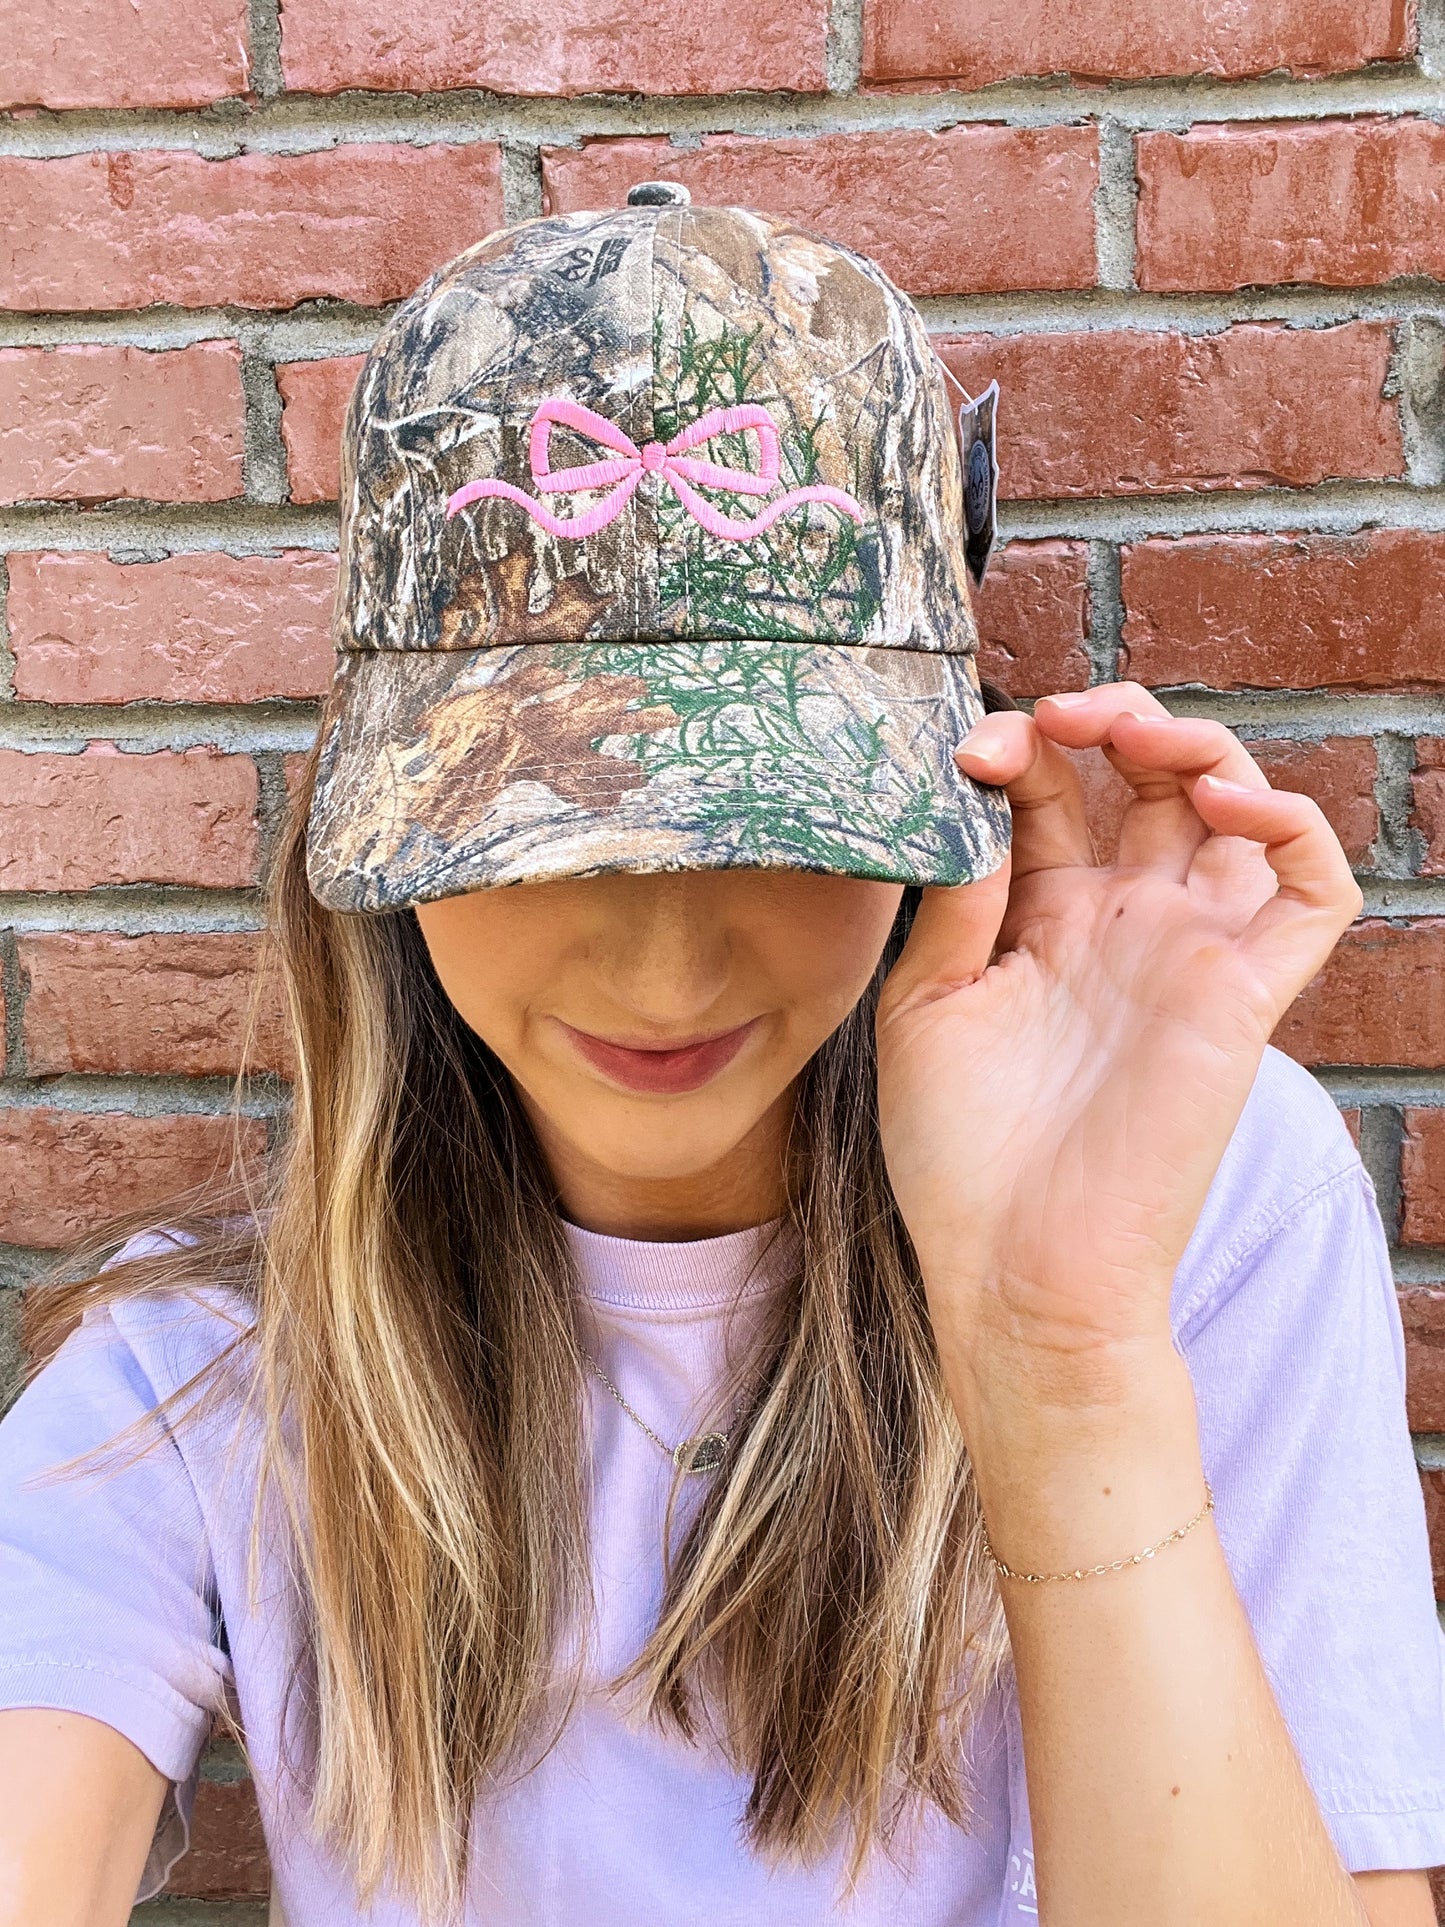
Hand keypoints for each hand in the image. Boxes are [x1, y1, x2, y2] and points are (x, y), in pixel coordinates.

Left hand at [876, 683, 1361, 1423]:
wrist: (1016, 1271)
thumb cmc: (958, 1157)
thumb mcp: (926, 1007)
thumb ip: (956, 900)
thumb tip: (969, 796)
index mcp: (1042, 923)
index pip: (1050, 795)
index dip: (1017, 749)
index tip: (967, 751)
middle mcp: (1123, 925)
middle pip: (1150, 781)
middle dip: (1112, 720)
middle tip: (1061, 715)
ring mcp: (1189, 954)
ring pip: (1239, 811)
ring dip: (1200, 748)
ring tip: (1136, 736)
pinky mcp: (1245, 994)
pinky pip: (1314, 891)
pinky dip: (1289, 823)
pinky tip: (1222, 800)